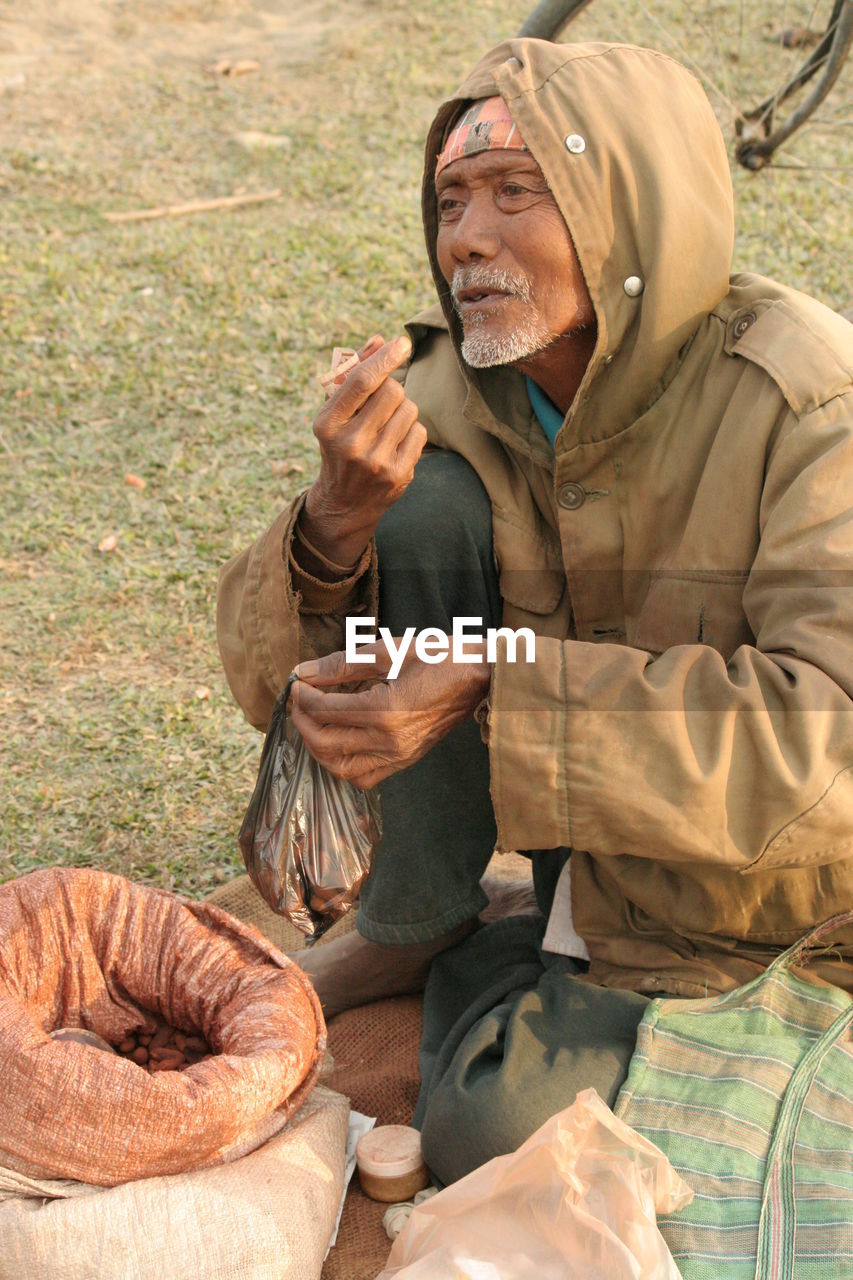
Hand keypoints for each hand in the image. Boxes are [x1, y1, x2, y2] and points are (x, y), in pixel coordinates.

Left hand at [289, 642, 490, 787]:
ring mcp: (398, 755)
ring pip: (340, 768)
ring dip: (317, 747)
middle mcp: (390, 740)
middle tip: (299, 701)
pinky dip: (341, 764)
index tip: (297, 682)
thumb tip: (304, 671)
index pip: (325, 710)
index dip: (303, 696)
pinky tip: (338, 741)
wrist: (478, 678)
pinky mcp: (405, 761)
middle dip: (303, 722)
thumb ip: (341, 664)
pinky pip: (362, 777)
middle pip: (325, 743)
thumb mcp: (388, 650)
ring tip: (313, 722)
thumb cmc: (437, 658)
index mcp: (386, 709)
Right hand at [299, 335, 427, 571]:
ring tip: (386, 426)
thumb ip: (354, 373)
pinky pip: (419, 432)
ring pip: (409, 410)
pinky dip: (411, 431)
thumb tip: (380, 340)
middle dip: (392, 389)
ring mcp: (376, 462)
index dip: (385, 358)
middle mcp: (350, 444)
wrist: (344, 503)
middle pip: (392, 391)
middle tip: (382, 403)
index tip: (401, 342)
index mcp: (327, 424)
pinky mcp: (398, 474)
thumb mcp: (335, 412)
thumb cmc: (339, 445)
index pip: (362, 381)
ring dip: (402, 411)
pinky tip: (395, 443)